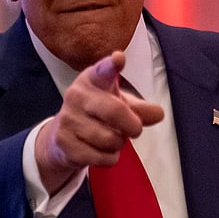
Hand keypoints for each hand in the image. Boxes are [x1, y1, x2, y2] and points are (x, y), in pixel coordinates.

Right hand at [34, 51, 163, 193]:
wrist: (60, 137)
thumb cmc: (96, 114)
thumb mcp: (118, 104)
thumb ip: (140, 109)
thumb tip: (158, 114)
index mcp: (93, 79)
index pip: (103, 70)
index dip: (112, 65)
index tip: (119, 59)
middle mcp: (77, 95)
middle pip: (115, 111)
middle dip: (133, 125)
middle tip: (135, 129)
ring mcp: (68, 119)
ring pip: (110, 139)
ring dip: (118, 144)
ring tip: (111, 138)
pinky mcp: (64, 142)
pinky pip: (101, 157)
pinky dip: (109, 158)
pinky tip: (100, 151)